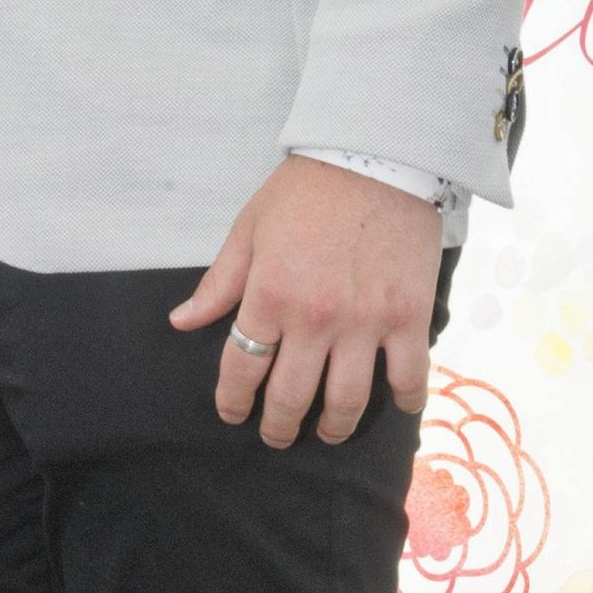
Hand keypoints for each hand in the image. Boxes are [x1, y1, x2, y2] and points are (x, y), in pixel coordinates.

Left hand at [170, 157, 440, 446]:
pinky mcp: (410, 316)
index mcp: (269, 296)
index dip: (234, 402)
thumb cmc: (307, 190)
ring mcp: (366, 322)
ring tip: (326, 432)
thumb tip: (182, 321)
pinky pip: (409, 376)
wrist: (377, 155)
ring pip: (346, 401)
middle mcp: (315, 318)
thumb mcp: (249, 230)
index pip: (242, 370)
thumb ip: (219, 283)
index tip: (234, 414)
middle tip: (277, 436)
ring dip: (332, 427)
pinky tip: (395, 406)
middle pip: (290, 397)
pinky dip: (404, 401)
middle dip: (278, 427)